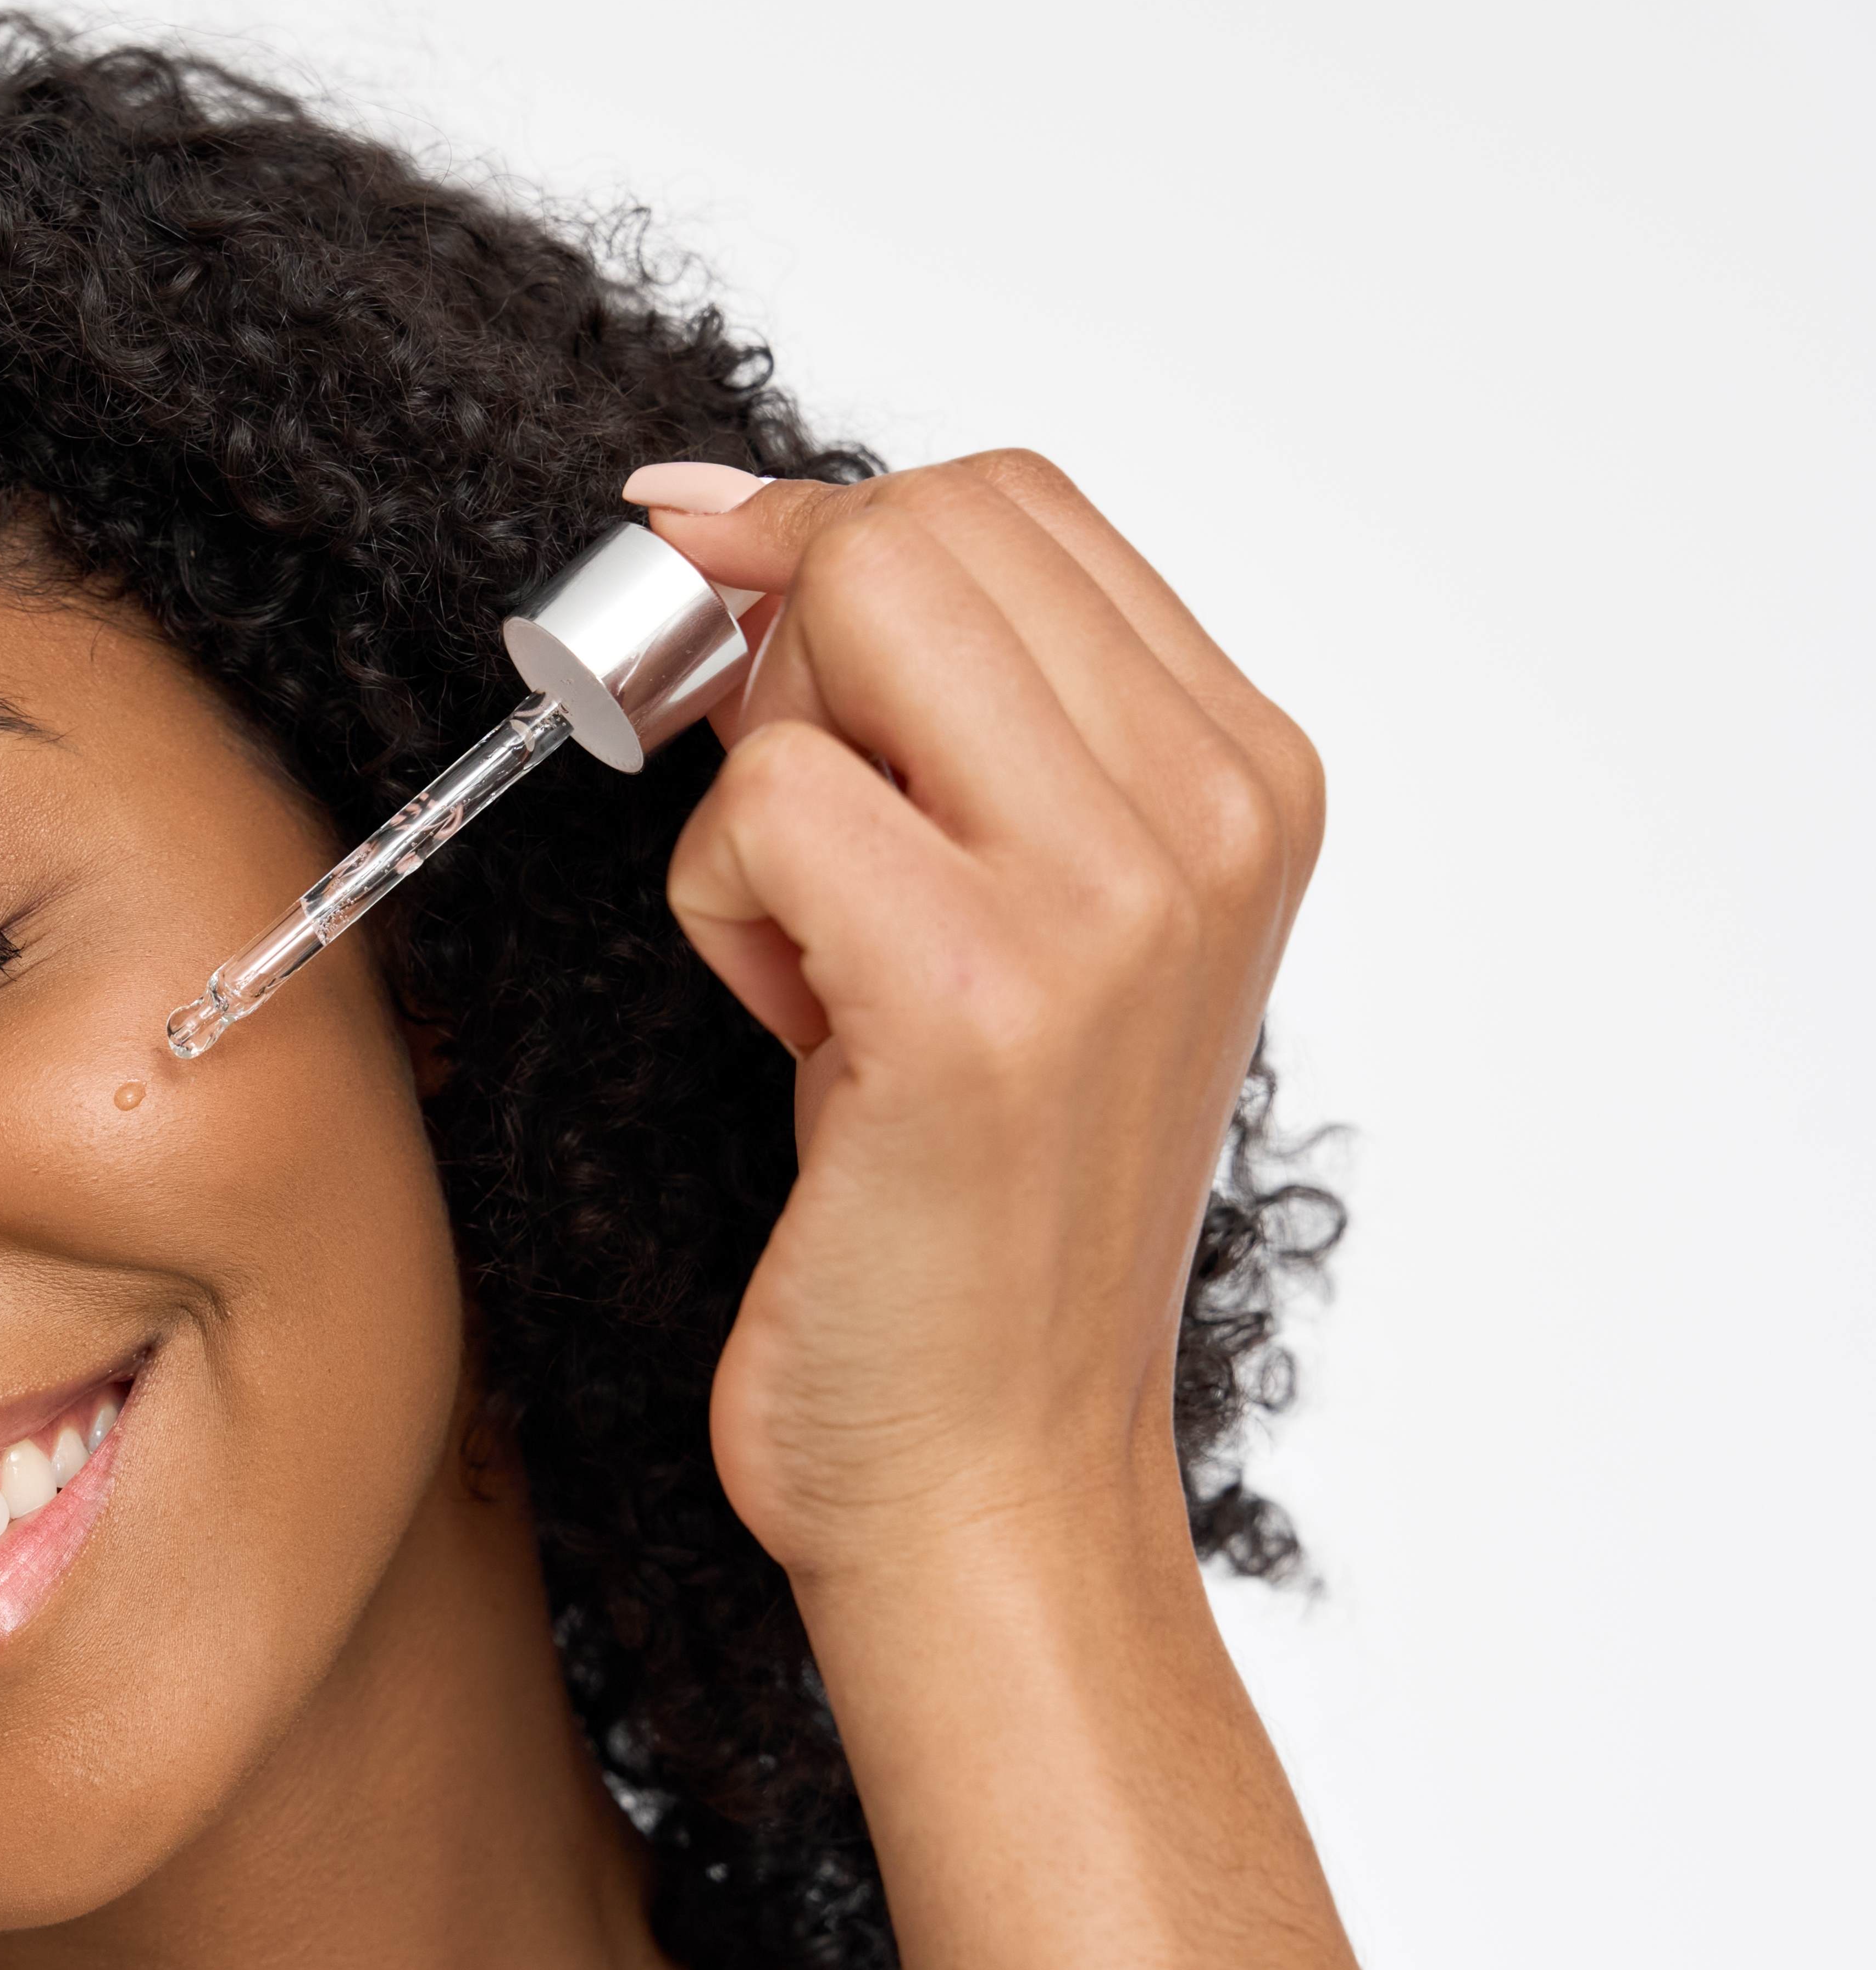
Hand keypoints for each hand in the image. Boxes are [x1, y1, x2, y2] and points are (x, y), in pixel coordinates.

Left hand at [635, 453, 1321, 1583]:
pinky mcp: (977, 995)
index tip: (735, 644)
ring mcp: (1114, 899)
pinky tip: (800, 1038)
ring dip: (758, 789)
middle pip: (915, 530)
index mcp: (1248, 776)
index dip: (823, 543)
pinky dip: (721, 911)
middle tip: (794, 846)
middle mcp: (1216, 814)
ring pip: (838, 631)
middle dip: (784, 658)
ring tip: (819, 962)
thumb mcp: (1007, 916)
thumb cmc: (964, 1204)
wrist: (988, 1468)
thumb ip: (941, 720)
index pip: (1005, 501)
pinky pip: (760, 805)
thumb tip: (729, 532)